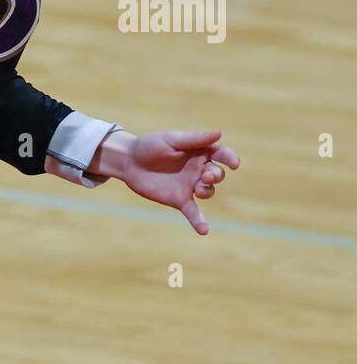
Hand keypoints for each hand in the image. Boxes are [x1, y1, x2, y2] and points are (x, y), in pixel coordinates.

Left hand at [106, 129, 239, 234]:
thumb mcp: (172, 140)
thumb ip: (194, 139)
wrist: (129, 162)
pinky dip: (200, 221)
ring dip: (208, 191)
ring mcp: (190, 185)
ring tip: (199, 189)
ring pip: (209, 191)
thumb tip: (220, 133)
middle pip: (217, 173)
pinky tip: (204, 230)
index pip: (220, 154)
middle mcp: (198, 169)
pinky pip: (194, 212)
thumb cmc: (150, 146)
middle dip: (216, 175)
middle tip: (206, 175)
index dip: (230, 158)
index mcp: (198, 151)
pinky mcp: (180, 200)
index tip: (234, 163)